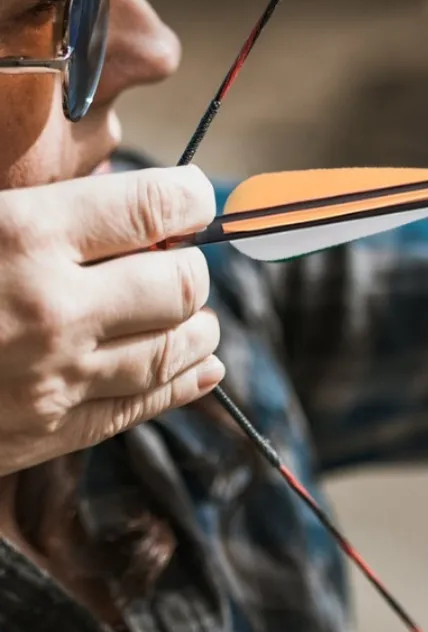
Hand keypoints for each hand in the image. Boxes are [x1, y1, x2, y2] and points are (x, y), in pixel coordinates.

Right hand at [0, 165, 225, 477]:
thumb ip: (31, 205)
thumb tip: (111, 198)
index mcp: (21, 237)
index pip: (154, 207)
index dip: (186, 197)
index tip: (188, 197)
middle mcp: (54, 311)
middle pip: (183, 283)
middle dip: (190, 263)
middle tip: (172, 256)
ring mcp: (56, 380)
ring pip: (179, 347)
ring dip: (196, 322)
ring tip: (188, 308)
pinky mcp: (49, 433)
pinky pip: (147, 404)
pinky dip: (186, 380)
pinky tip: (202, 364)